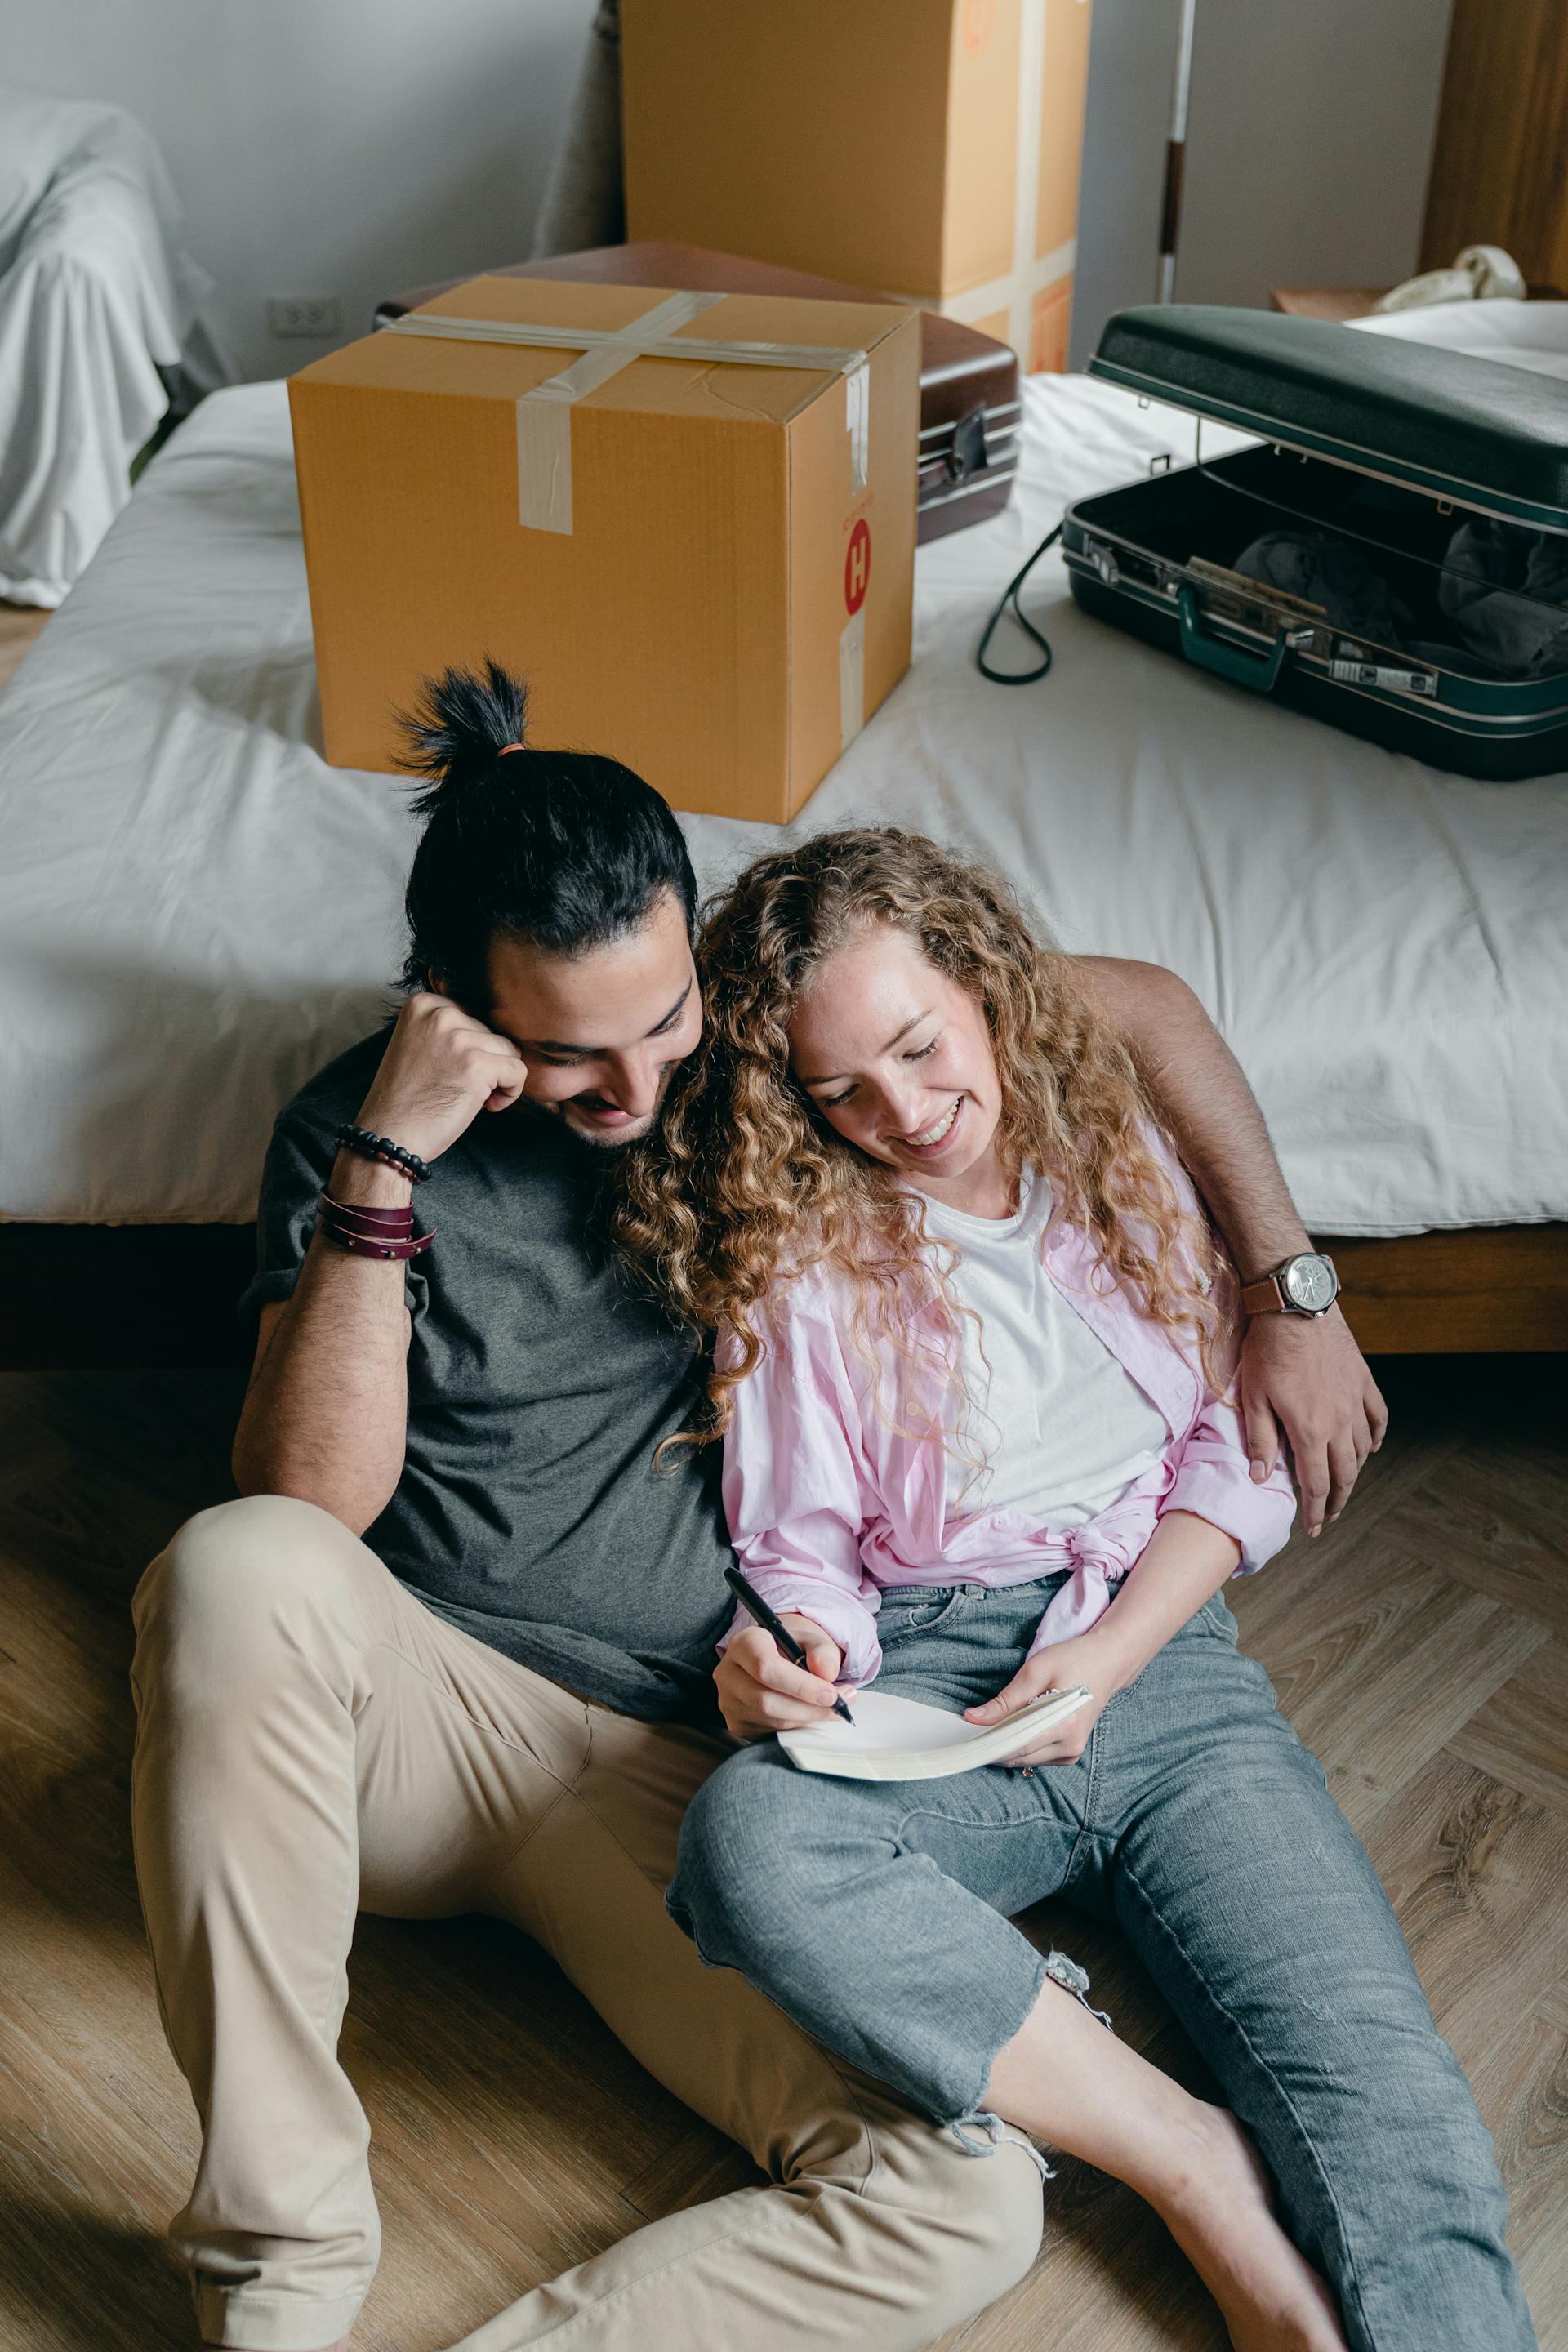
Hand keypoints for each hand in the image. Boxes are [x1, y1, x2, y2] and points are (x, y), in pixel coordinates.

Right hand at [353, 991, 528, 1167]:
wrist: (388, 1135)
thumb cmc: (406, 1098)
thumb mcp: (418, 1046)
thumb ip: (448, 1029)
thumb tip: (495, 1027)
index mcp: (423, 1004)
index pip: (475, 1015)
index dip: (471, 1048)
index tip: (452, 1071)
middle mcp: (440, 1014)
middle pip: (493, 1031)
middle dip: (484, 1061)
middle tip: (458, 1087)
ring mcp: (458, 1038)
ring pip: (509, 1050)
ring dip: (498, 1077)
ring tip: (470, 1096)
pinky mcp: (476, 1064)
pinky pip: (518, 1071)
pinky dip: (510, 1092)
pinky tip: (485, 1106)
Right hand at [714, 1614, 851, 1741]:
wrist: (778, 1659)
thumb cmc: (793, 1648)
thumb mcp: (811, 1640)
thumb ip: (823, 1652)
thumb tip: (827, 1673)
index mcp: (744, 1643)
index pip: (766, 1667)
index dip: (801, 1685)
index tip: (831, 1694)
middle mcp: (728, 1672)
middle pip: (767, 1700)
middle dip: (808, 1707)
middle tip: (839, 1704)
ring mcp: (729, 1701)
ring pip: (771, 1720)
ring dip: (806, 1719)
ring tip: (831, 1708)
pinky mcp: (737, 1723)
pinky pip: (770, 1732)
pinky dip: (796, 1727)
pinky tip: (810, 1715)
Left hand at [962, 1632, 1120, 1767]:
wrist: (1107, 1662)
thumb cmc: (1073, 1660)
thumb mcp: (1035, 1672)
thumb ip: (1005, 1700)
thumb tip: (974, 1718)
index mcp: (1063, 1728)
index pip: (1016, 1748)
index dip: (988, 1744)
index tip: (966, 1736)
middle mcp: (1070, 1747)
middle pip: (1019, 1757)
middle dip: (994, 1744)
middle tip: (974, 1727)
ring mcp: (1072, 1752)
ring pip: (1026, 1759)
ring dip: (1007, 1746)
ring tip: (993, 1723)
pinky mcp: (1070, 1752)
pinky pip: (1037, 1756)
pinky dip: (1021, 1745)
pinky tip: (1014, 1727)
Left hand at [1239, 1303, 1387, 1538]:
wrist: (1296, 1305)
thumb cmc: (1268, 1351)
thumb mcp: (1254, 1398)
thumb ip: (1260, 1441)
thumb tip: (1262, 1479)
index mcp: (1309, 1430)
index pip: (1316, 1484)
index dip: (1316, 1511)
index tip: (1314, 1529)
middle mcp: (1339, 1421)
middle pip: (1345, 1473)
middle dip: (1338, 1500)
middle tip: (1330, 1516)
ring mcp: (1355, 1401)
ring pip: (1362, 1450)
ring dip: (1355, 1472)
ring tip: (1344, 1486)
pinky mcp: (1363, 1380)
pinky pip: (1378, 1417)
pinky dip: (1376, 1437)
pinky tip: (1371, 1447)